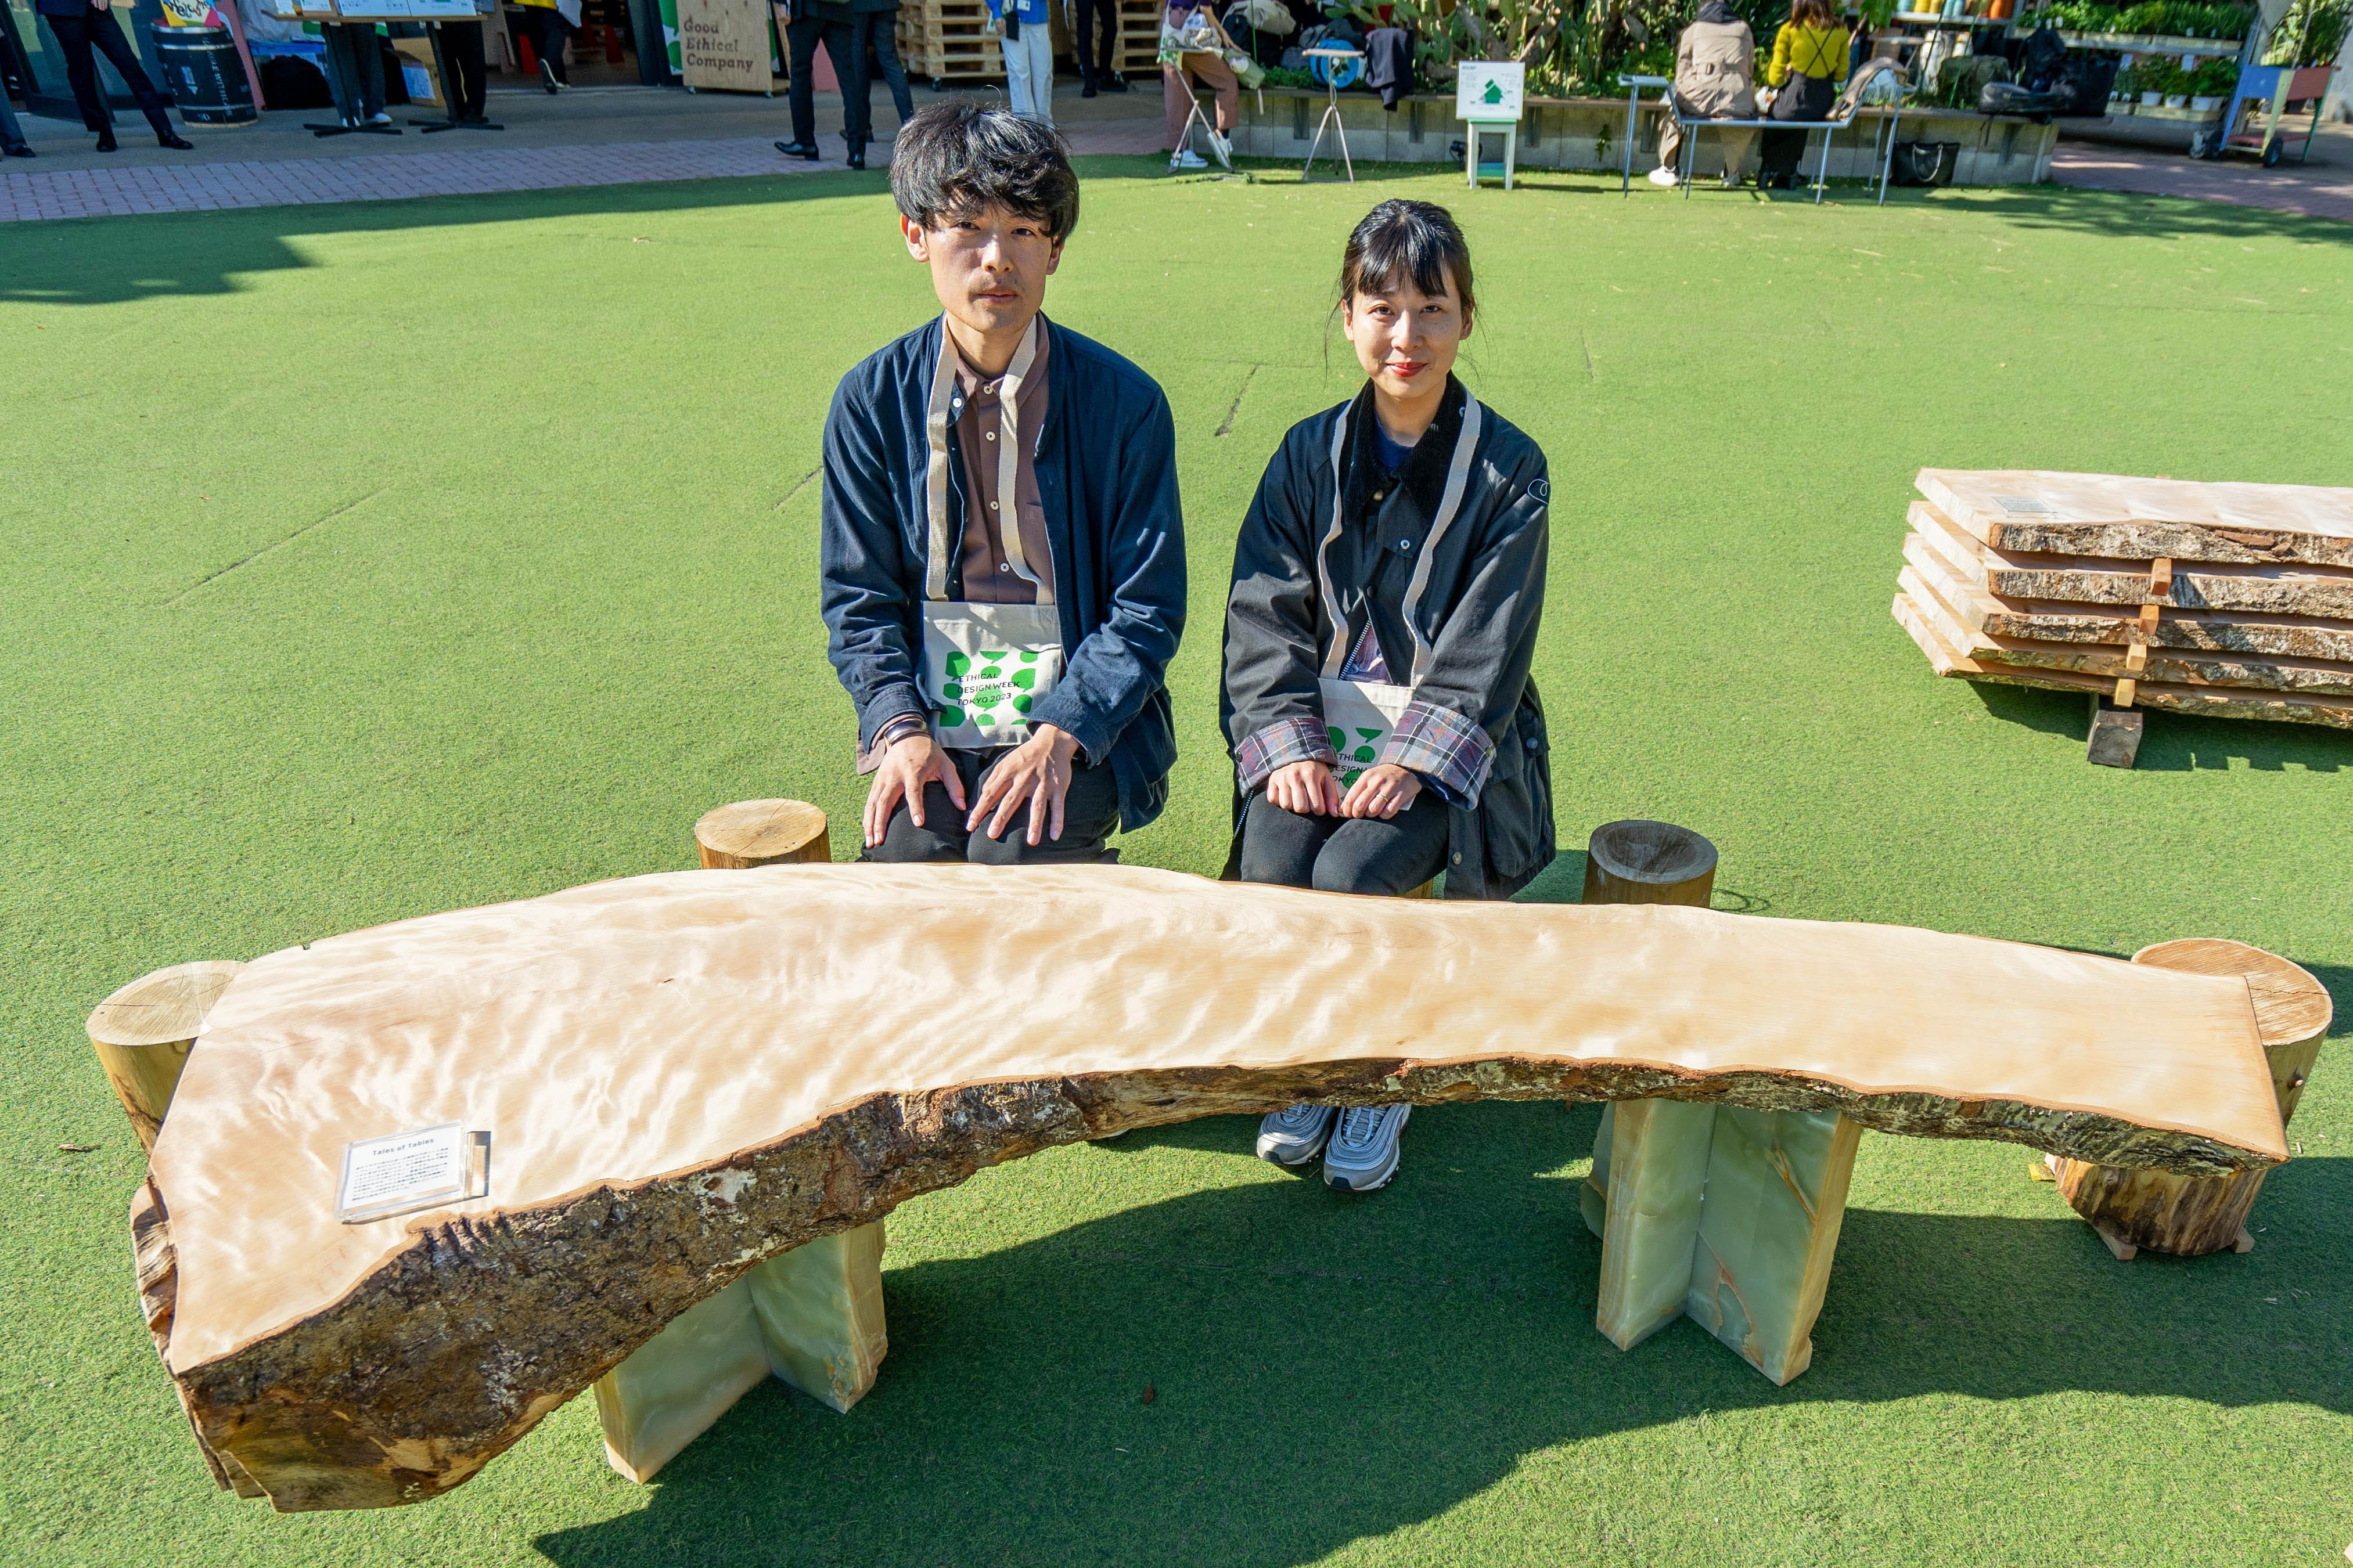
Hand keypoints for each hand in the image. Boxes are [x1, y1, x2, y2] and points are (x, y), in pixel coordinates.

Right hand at [863, 730, 964, 847]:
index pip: (913, 791)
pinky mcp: (876, 782)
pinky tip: (868, 831)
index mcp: (913, 771)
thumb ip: (954, 786)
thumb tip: (962, 807)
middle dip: (881, 822)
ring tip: (871, 841)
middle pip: (884, 801)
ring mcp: (882, 779)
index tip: (918, 823)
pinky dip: (867, 817)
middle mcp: (894, 776)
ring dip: (870, 823)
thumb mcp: (945, 764)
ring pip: (872, 803)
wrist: (906, 735)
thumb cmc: (928, 752)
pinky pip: (869, 801)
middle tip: (881, 841)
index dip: (915, 807)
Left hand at [968, 724, 1079, 846]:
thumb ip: (993, 779)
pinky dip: (1058, 821)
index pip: (990, 793)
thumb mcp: (1006, 762)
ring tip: (1031, 841)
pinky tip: (1055, 836)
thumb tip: (981, 797)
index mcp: (1009, 773)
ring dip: (1035, 824)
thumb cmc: (1025, 755)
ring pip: (1037, 806)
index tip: (970, 826)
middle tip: (992, 834)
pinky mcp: (1058, 787)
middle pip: (1011, 800)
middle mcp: (1025, 779)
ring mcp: (1043, 784)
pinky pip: (1058, 806)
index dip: (979, 810)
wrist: (1052, 742)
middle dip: (1001, 818)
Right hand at [1265, 760, 1341, 816]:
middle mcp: (1295, 776)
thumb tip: (1334, 814)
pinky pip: (1273, 799)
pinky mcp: (1271, 780)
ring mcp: (1281, 778)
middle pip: (1300, 808)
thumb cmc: (1313, 770)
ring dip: (1292, 805)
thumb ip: (1332, 796)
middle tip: (1307, 801)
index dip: (1319, 810)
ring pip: (1286, 805)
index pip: (1316, 805)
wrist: (1296, 754)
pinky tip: (1286, 794)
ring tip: (1296, 797)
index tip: (1319, 806)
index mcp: (1311, 775)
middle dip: (1306, 809)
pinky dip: (1279, 800)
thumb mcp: (1326, 779)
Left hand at [1339, 763, 1421, 820]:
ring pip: (1374, 809)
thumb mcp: (1368, 779)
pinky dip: (1385, 815)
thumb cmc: (1384, 776)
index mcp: (1366, 777)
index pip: (1351, 797)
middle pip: (1360, 805)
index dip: (1347, 810)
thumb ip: (1355, 792)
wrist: (1407, 768)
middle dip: (1358, 814)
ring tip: (1373, 812)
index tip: (1349, 814)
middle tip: (1360, 815)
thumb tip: (1341, 810)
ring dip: (1372, 815)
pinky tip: (1385, 811)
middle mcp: (1377, 782)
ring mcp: (1389, 788)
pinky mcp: (1401, 794)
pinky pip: (1389, 812)